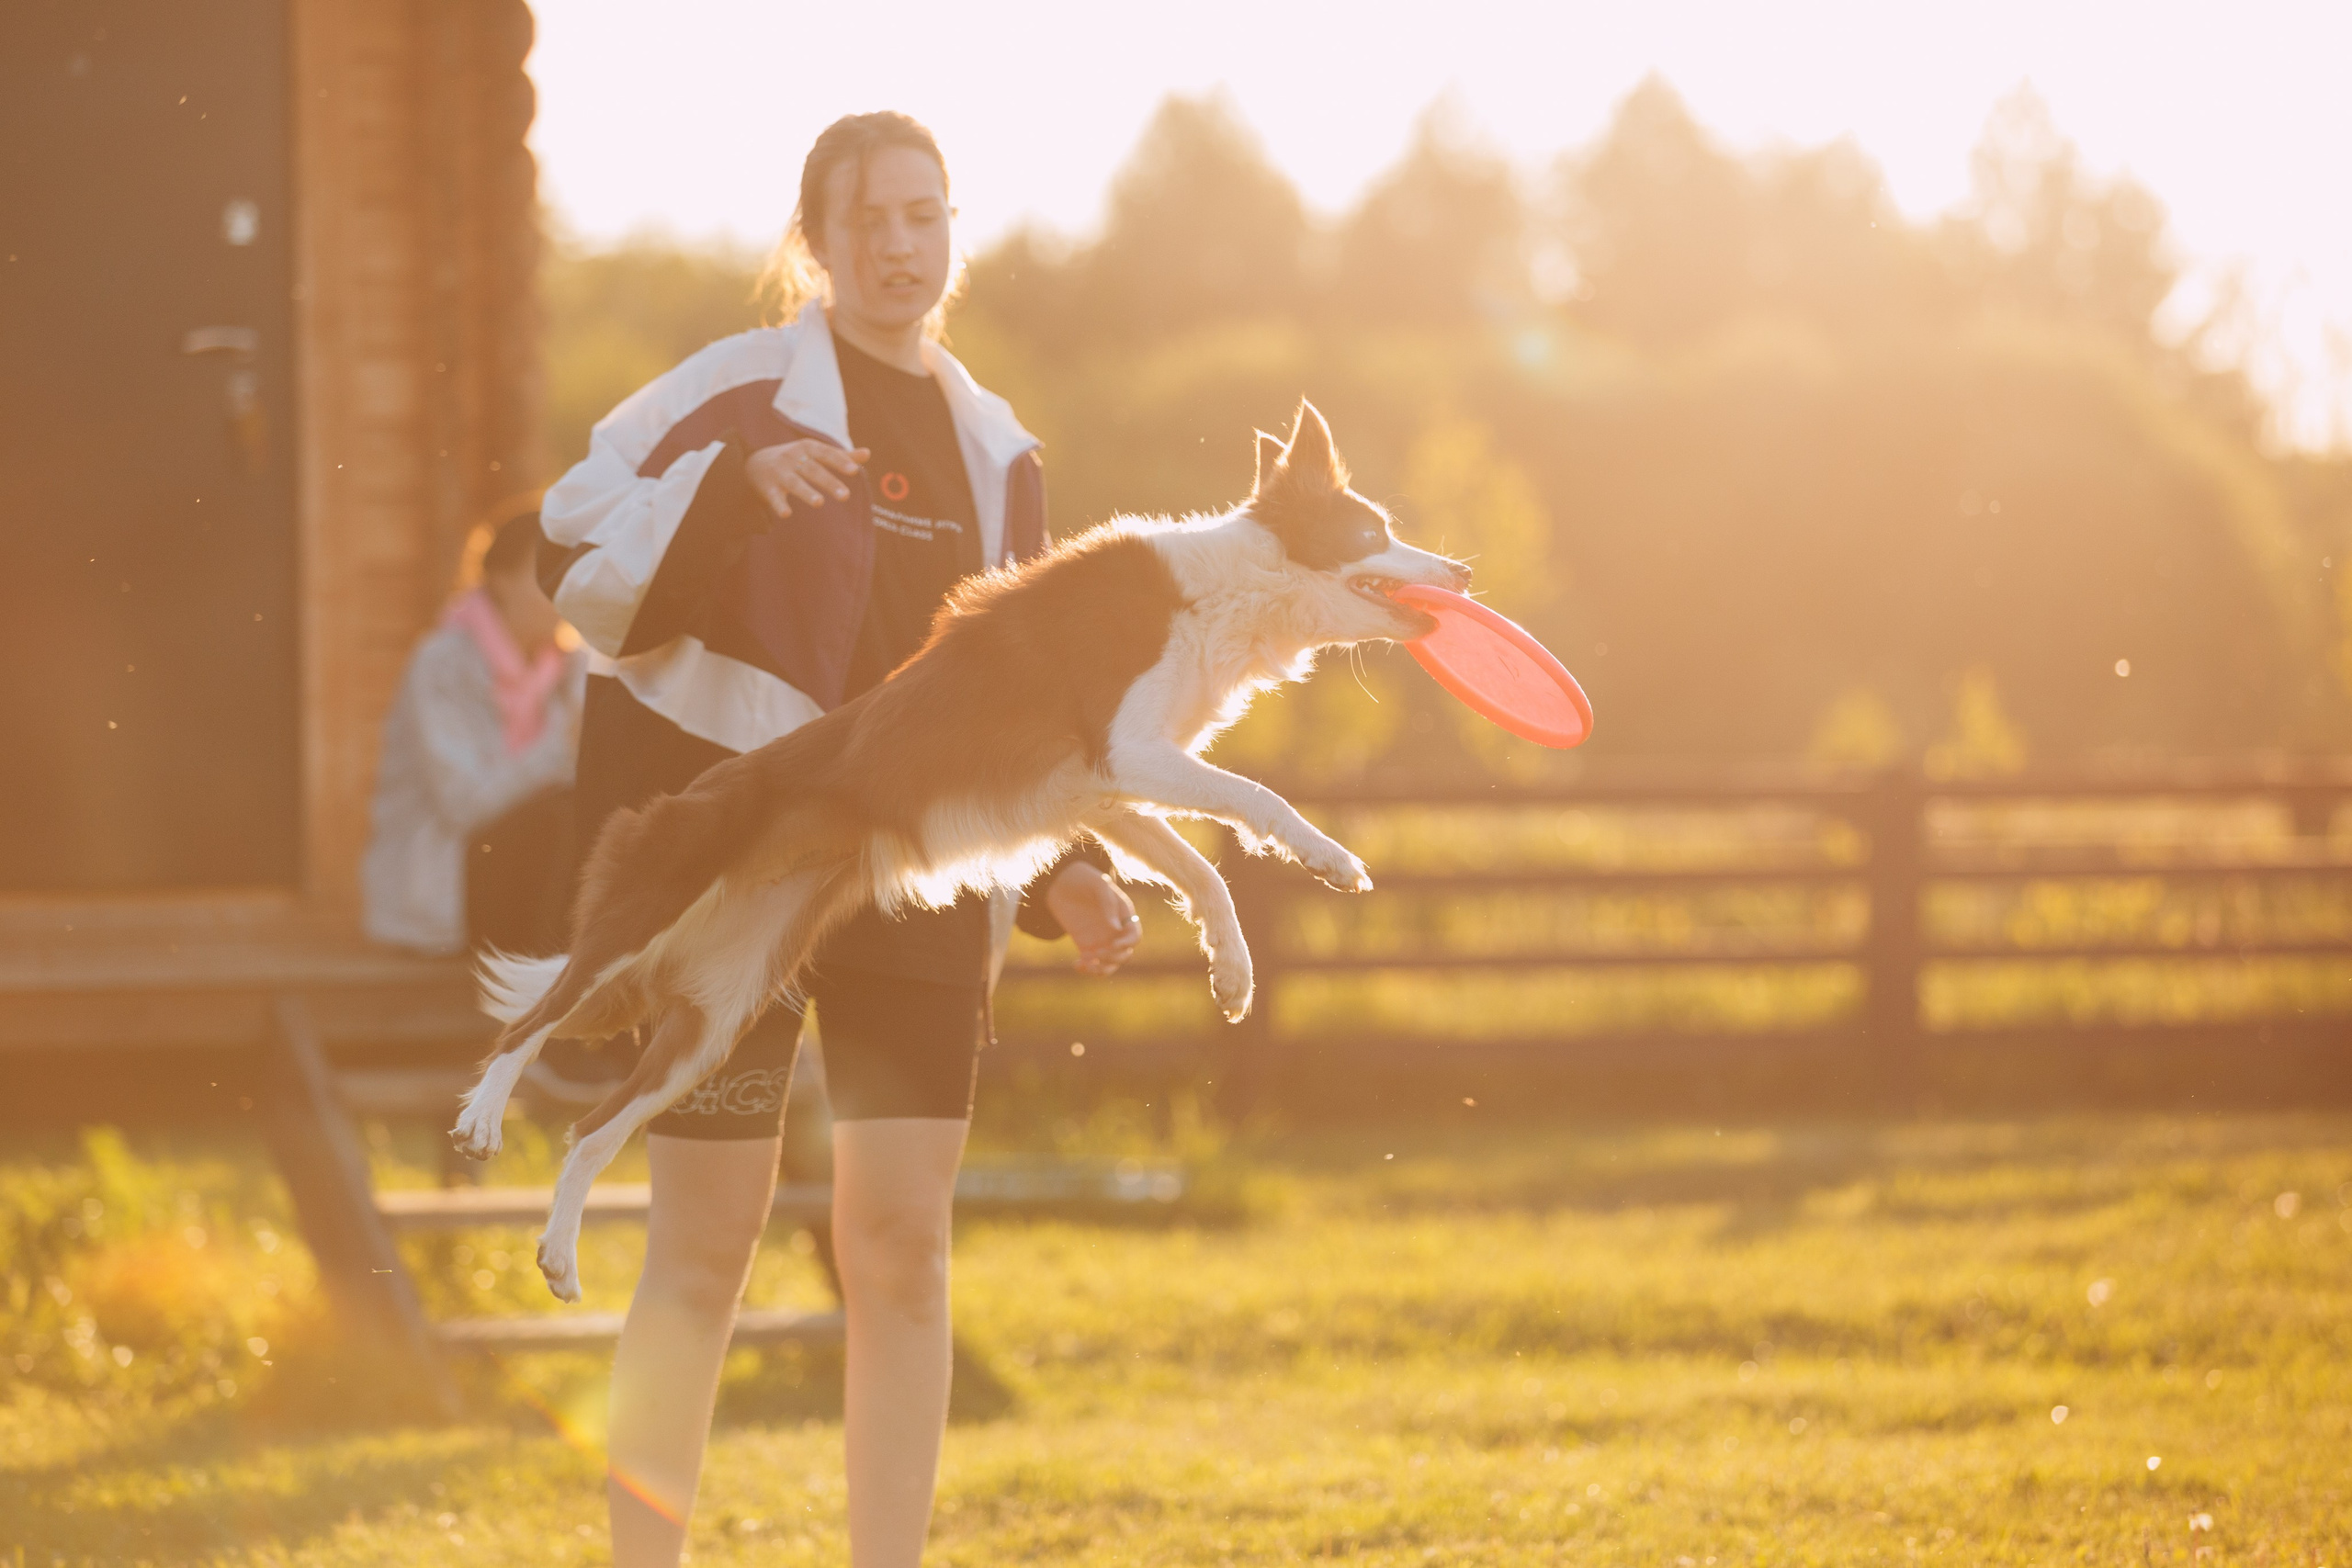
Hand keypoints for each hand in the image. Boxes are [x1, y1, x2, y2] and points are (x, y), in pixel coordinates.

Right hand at [746, 439, 867, 516]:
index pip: (826, 454)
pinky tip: (786, 514)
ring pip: (795, 483)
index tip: (854, 471)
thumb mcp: (814, 452)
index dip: (839, 462)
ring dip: (806, 492)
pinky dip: (779, 505)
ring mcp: (780, 473)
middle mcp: (793, 458)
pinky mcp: (768, 488)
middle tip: (846, 496)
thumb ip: (841, 455)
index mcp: (807, 448)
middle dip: (828, 482)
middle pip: (813, 470)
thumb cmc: (794, 458)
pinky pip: (774, 497)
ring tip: (820, 503)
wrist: (754, 463)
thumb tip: (867, 453)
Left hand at [1043, 861, 1141, 975]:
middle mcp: (1115, 931)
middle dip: (1113, 958)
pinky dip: (1087, 968)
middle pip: (1125, 955)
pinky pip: (1091, 964)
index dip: (1127, 944)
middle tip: (1095, 953)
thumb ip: (1108, 904)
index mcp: (1124, 916)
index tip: (1112, 945)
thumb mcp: (1098, 884)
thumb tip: (1115, 928)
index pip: (1135, 936)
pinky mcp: (1086, 946)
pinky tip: (1077, 965)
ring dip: (1102, 970)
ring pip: (1110, 964)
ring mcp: (1101, 940)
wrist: (1062, 882)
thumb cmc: (1084, 879)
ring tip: (1087, 965)